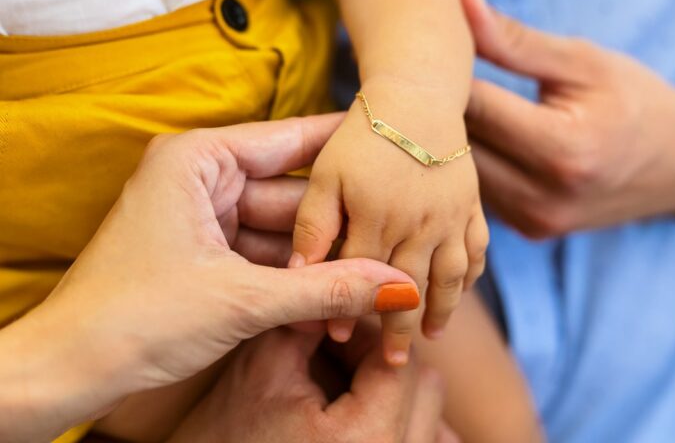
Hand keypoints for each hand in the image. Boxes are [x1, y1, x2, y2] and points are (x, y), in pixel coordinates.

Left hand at [0, 115, 419, 442]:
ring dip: (321, 259)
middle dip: (337, 226)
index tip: (392, 141)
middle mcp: (201, 179)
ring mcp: (204, 216)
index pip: (289, 140)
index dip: (343, 145)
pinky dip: (296, 277)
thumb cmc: (131, 319)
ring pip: (282, 230)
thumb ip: (324, 290)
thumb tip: (394, 286)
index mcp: (197, 160)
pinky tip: (337, 296)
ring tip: (376, 277)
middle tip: (394, 235)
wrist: (71, 369)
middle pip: (291, 194)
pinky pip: (265, 254)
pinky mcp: (206, 251)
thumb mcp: (241, 300)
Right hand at [169, 327, 459, 442]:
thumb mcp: (263, 372)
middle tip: (334, 350)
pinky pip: (424, 441)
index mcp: (368, 438)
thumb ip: (311, 317)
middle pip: (424, 387)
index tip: (333, 322)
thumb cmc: (221, 441)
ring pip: (428, 415)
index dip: (364, 332)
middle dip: (380, 360)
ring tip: (340, 382)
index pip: (396, 362)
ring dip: (392, 390)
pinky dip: (400, 421)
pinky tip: (357, 410)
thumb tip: (350, 274)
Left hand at [292, 83, 488, 365]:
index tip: (341, 343)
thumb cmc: (362, 133)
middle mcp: (419, 223)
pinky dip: (470, 275)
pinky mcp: (471, 203)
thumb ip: (313, 227)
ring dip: (442, 309)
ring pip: (449, 276)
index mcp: (377, 218)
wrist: (416, 93)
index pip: (360, 277)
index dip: (349, 310)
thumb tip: (300, 274)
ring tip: (433, 336)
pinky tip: (461, 292)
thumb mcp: (326, 174)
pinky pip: (477, 249)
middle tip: (396, 361)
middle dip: (400, 326)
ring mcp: (451, 215)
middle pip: (408, 286)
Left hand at [461, 0, 674, 236]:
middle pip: (462, 147)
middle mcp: (545, 196)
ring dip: (453, 141)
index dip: (451, 75)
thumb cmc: (632, 100)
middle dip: (446, 108)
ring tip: (459, 108)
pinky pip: (480, 194)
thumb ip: (515, 41)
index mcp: (563, 148)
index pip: (477, 107)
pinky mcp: (530, 231)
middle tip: (443, 78)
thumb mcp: (582, 61)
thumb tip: (462, 2)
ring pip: (463, 176)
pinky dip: (473, 167)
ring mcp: (536, 221)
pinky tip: (482, 140)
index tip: (442, 52)